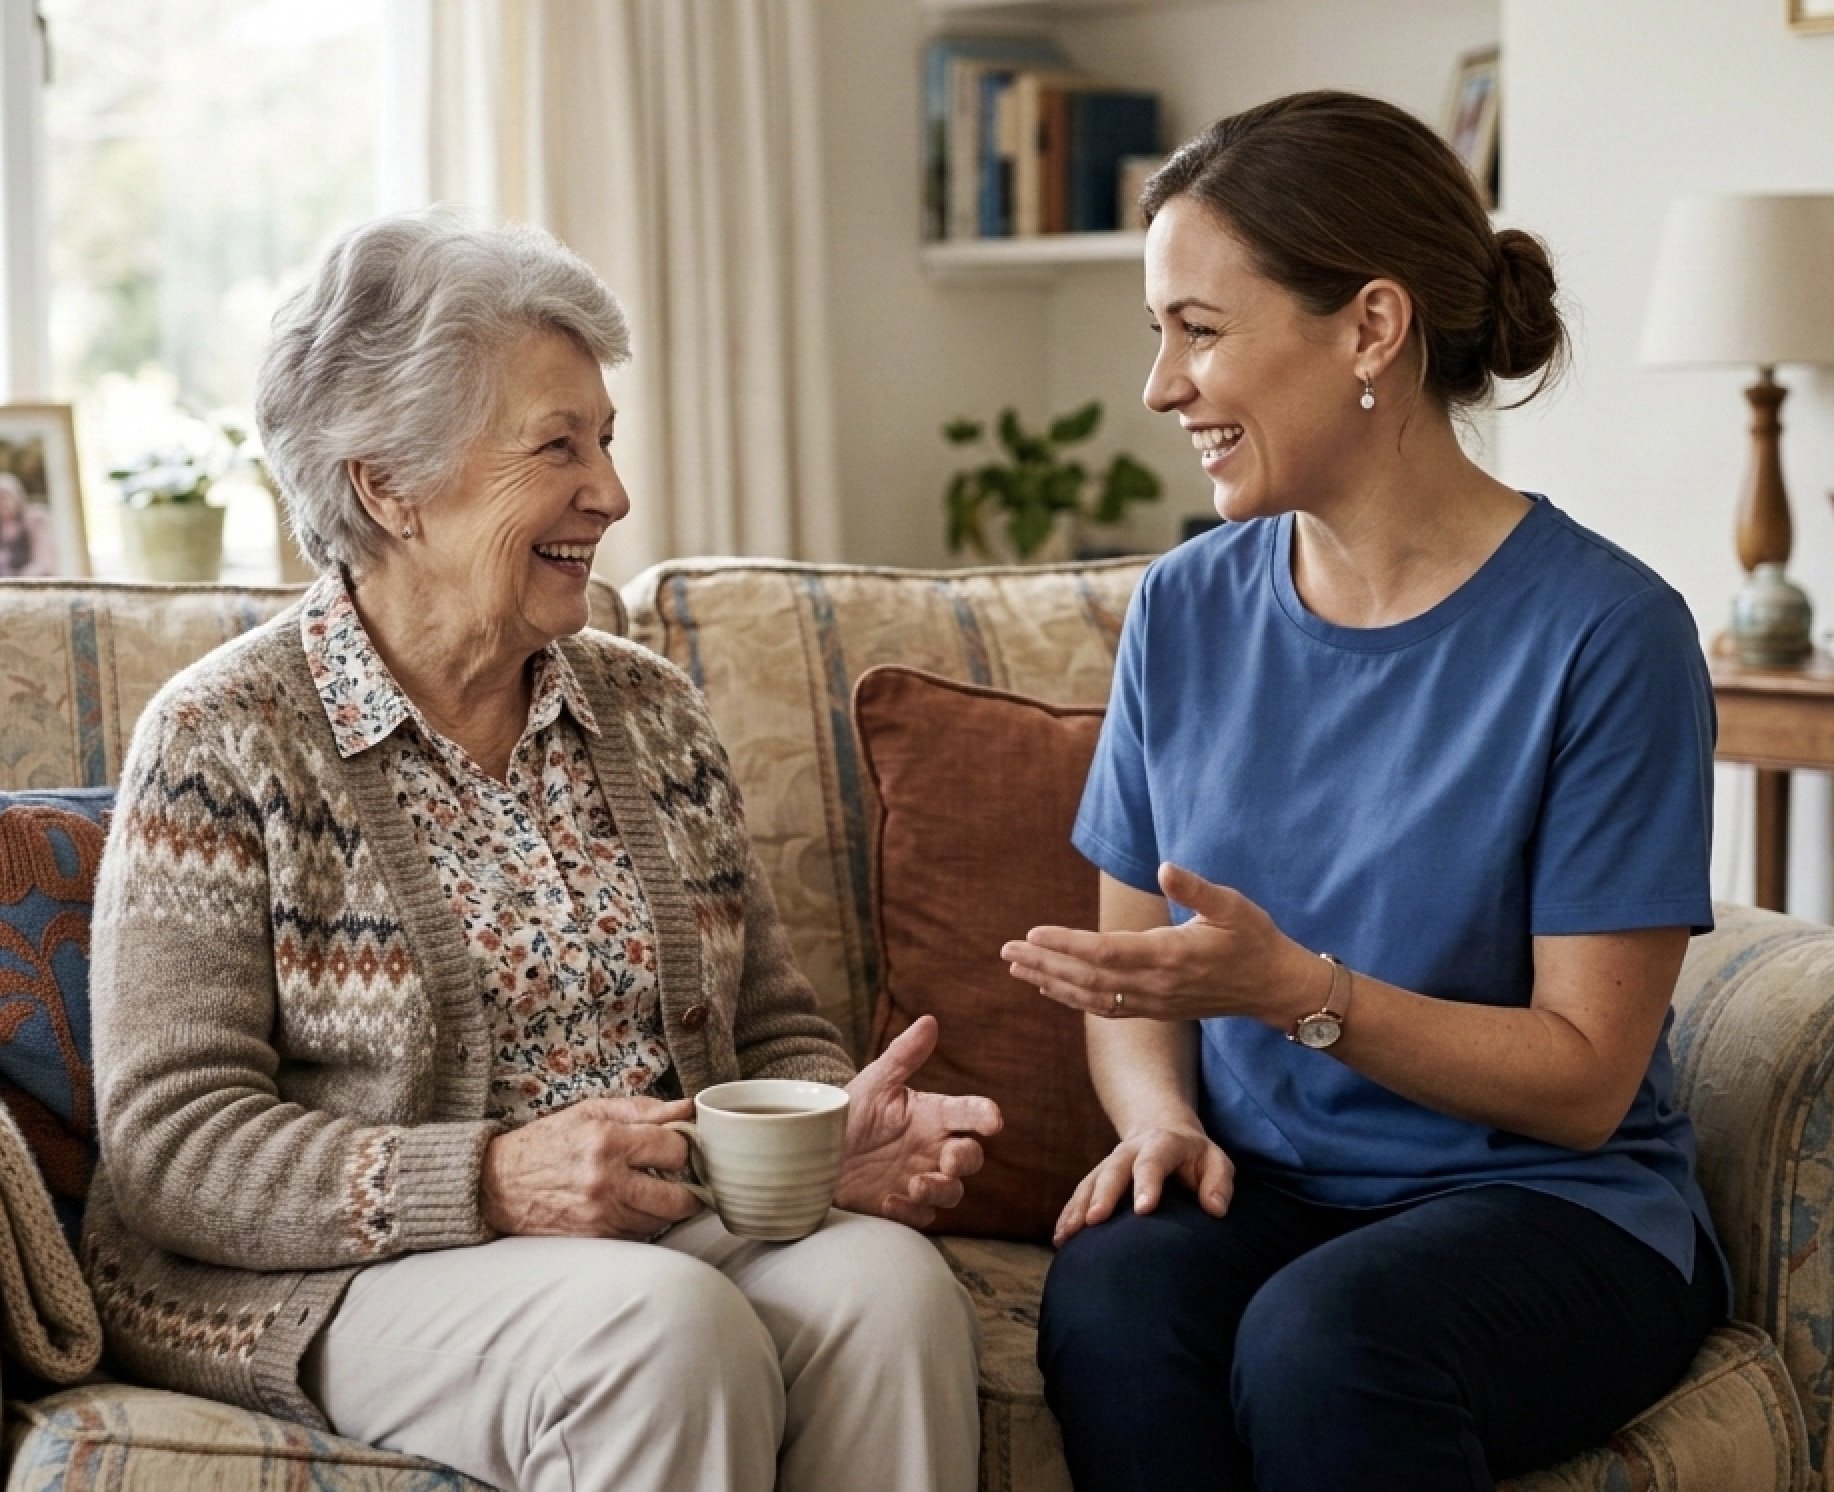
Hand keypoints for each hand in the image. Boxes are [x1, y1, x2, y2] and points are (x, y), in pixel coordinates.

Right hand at [480, 1095, 701, 1240]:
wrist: (496, 1184)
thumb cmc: (547, 1142)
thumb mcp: (591, 1111)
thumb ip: (644, 1109)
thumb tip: (689, 1108)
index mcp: (607, 1141)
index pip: (675, 1149)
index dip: (684, 1146)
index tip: (677, 1146)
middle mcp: (606, 1182)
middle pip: (679, 1199)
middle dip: (689, 1188)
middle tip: (682, 1177)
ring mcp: (600, 1215)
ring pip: (661, 1222)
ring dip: (666, 1208)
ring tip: (654, 1189)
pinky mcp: (594, 1239)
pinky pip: (638, 1236)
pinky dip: (643, 1222)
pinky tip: (632, 1206)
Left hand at [837, 1015, 1003, 1226]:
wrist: (812, 1152)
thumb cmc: (848, 1113)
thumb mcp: (873, 1082)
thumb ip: (903, 1055)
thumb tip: (930, 1021)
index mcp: (932, 1115)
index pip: (968, 1113)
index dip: (983, 1115)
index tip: (992, 1120)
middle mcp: (933, 1148)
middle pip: (970, 1157)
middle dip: (966, 1159)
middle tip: (949, 1159)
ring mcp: (920, 1179)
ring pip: (953, 1191)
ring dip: (941, 1189)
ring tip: (916, 1183)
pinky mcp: (903, 1208)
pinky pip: (922, 1217)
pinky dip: (911, 1211)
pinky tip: (889, 1201)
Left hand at [1002, 862, 1318, 1025]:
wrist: (1274, 987)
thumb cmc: (1254, 938)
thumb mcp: (1231, 905)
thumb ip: (1195, 888)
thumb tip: (1164, 867)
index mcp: (1169, 955)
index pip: (1105, 952)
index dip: (1066, 944)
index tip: (1033, 933)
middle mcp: (1155, 984)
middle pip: (1087, 977)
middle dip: (1045, 963)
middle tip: (1006, 950)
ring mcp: (1154, 1002)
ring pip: (1091, 996)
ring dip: (1051, 982)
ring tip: (1016, 967)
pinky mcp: (1156, 1010)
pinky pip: (1106, 1008)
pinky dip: (1074, 999)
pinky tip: (1051, 989)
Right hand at [1054, 1124, 1233, 1246]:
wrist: (1162, 1129)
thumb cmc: (1194, 1157)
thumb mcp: (1216, 1161)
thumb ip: (1219, 1182)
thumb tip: (1215, 1209)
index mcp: (1163, 1144)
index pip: (1153, 1161)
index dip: (1147, 1183)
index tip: (1142, 1210)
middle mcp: (1131, 1151)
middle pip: (1113, 1170)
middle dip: (1103, 1195)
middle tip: (1094, 1220)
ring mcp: (1110, 1162)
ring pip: (1090, 1182)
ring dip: (1077, 1207)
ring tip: (1066, 1235)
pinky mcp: (1097, 1176)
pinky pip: (1080, 1193)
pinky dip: (1068, 1213)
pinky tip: (1060, 1237)